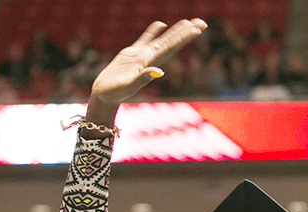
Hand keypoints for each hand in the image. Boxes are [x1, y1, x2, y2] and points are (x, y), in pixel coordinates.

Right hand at [88, 19, 206, 111]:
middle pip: (172, 42)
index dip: (184, 38)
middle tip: (202, 22)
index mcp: (151, 64)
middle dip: (186, 32)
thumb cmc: (115, 93)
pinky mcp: (132, 54)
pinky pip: (146, 39)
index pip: (171, 47)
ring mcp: (142, 56)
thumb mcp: (128, 86)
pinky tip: (161, 24)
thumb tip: (159, 71)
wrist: (105, 95)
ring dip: (175, 31)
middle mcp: (150, 59)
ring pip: (162, 39)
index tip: (198, 30)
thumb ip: (142, 78)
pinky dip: (154, 31)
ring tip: (187, 22)